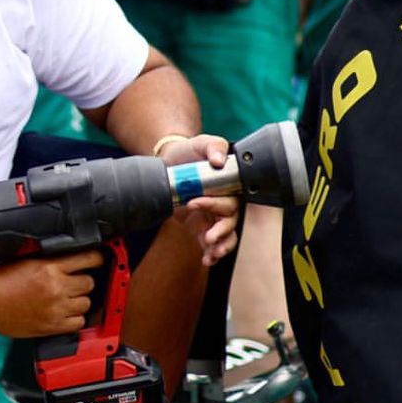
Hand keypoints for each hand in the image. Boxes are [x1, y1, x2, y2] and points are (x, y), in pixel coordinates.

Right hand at [0, 249, 101, 335]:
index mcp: (49, 266)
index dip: (96, 258)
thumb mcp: (26, 259)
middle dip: (83, 280)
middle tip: (73, 281)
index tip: (97, 259)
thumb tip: (72, 256)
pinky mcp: (51, 326)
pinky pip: (78, 323)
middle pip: (89, 282)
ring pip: (86, 303)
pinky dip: (74, 318)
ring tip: (65, 297)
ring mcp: (55, 308)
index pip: (89, 258)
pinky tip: (64, 312)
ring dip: (79, 300)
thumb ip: (51, 258)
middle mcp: (55, 287)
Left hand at [156, 132, 239, 266]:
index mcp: (228, 185)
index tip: (197, 202)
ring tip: (214, 252)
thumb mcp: (201, 143)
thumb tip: (219, 159)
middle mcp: (224, 201)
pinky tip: (207, 259)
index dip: (218, 204)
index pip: (232, 199)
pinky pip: (213, 243)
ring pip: (227, 235)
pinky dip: (212, 253)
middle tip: (209, 235)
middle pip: (231, 220)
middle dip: (222, 230)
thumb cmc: (189, 152)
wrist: (170, 163)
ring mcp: (214, 215)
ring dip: (223, 245)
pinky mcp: (203, 226)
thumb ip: (213, 146)